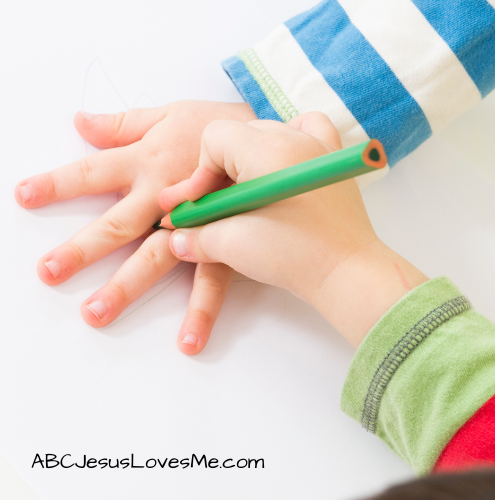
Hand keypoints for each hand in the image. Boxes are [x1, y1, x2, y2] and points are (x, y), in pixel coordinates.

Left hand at [15, 100, 255, 353]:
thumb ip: (124, 123)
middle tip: (50, 272)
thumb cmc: (219, 127)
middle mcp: (165, 196)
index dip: (58, 184)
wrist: (270, 144)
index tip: (25, 196)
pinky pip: (211, 280)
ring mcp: (195, 224)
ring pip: (156, 258)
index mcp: (148, 161)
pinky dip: (201, 310)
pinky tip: (189, 339)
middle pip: (117, 224)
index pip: (94, 172)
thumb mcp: (171, 114)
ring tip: (97, 313)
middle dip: (82, 249)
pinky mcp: (222, 244)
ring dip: (126, 286)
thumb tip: (82, 122)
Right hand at [160, 112, 427, 346]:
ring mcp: (318, 145)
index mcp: (267, 149)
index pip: (214, 139)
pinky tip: (281, 166)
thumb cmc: (294, 257)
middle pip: (238, 137)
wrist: (346, 273)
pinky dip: (288, 142)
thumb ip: (195, 236)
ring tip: (245, 191)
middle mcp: (294, 136)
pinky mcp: (331, 160)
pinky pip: (306, 130)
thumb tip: (177, 237)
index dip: (198, 174)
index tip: (198, 206)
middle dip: (218, 171)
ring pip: (267, 134)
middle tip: (212, 206)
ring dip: (248, 159)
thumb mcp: (232, 245)